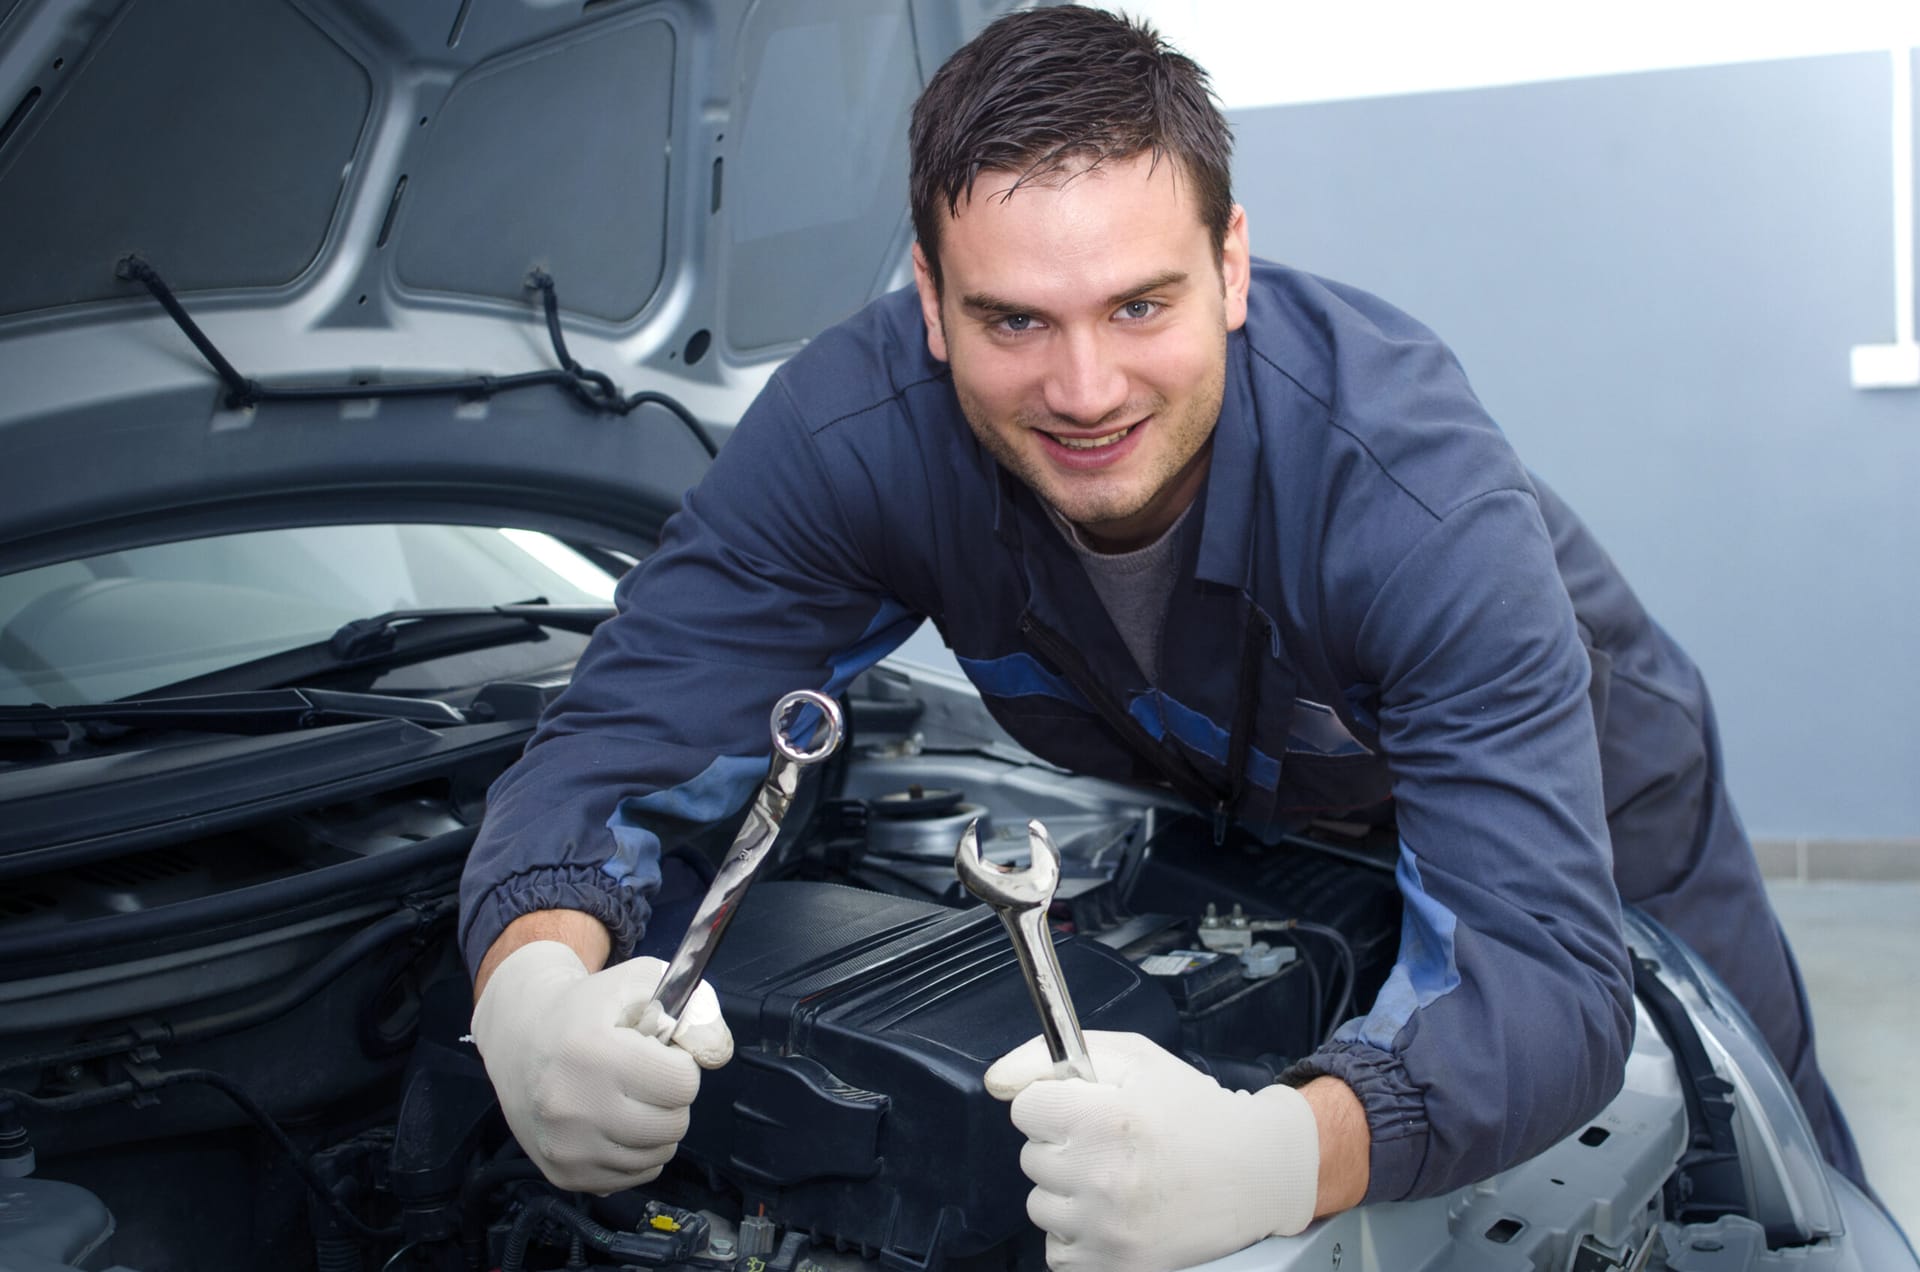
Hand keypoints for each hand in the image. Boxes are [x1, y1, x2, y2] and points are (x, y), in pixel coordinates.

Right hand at [470, 941, 733, 1192]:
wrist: (519, 1038)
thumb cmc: (588, 1007)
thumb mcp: (642, 981)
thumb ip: (694, 1007)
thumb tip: (718, 1053)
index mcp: (592, 1053)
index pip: (682, 1083)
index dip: (679, 1064)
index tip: (657, 1053)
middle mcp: (573, 1107)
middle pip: (674, 1124)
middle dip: (670, 1097)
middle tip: (643, 1077)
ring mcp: (567, 1148)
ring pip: (659, 1155)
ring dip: (657, 1126)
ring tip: (628, 1096)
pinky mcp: (564, 1175)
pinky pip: (635, 1176)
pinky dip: (636, 1151)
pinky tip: (613, 1121)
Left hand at [985, 1031, 1318, 1271]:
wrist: (1256, 1171)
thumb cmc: (1194, 1110)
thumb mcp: (1133, 1057)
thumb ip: (1054, 1055)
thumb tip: (996, 1081)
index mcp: (1105, 1118)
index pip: (1025, 1109)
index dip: (1054, 1103)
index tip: (1084, 1109)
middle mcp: (1102, 1176)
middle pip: (1031, 1157)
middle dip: (1064, 1146)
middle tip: (1111, 1143)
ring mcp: (1106, 1227)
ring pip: (1040, 1204)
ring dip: (1069, 1191)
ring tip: (1117, 1178)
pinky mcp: (1114, 1265)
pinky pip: (1057, 1250)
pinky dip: (1078, 1234)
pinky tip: (1115, 1212)